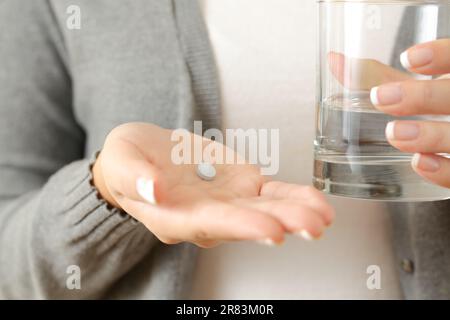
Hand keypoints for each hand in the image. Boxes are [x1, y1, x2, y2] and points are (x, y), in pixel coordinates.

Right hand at [93, 123, 334, 247]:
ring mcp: (227, 202)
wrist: (144, 157)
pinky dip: (294, 197)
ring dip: (296, 213)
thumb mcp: (120, 161)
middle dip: (281, 223)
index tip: (271, 230)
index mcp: (174, 216)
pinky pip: (271, 194)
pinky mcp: (240, 186)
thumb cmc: (128, 161)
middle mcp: (206, 217)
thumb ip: (132, 176)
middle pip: (247, 222)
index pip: (210, 224)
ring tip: (324, 216)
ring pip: (265, 209)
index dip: (241, 226)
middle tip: (313, 226)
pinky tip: (318, 203)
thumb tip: (153, 189)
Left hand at [369, 39, 449, 188]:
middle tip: (381, 98)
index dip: (442, 56)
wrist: (447, 144)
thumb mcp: (410, 89)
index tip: (408, 58)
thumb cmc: (429, 108)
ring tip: (394, 133)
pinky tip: (420, 163)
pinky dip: (444, 170)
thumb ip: (376, 76)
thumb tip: (333, 61)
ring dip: (430, 135)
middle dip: (422, 97)